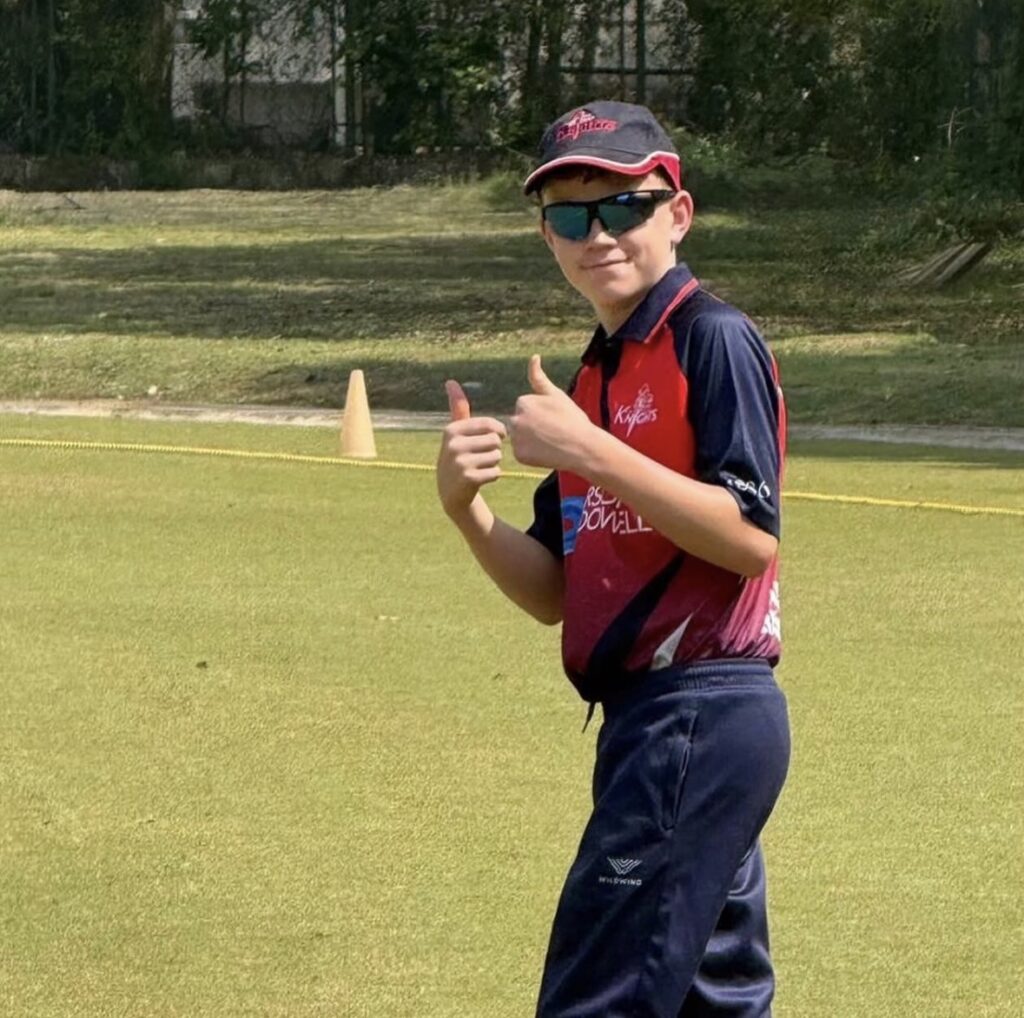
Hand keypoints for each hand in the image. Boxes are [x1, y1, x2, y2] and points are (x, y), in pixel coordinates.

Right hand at [436, 379, 506, 516]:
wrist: (450, 492)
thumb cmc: (458, 456)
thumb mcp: (455, 432)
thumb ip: (457, 407)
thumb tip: (450, 381)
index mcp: (452, 430)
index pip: (490, 425)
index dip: (498, 432)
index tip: (495, 438)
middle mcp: (453, 444)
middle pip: (495, 441)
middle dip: (494, 450)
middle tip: (480, 457)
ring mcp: (459, 462)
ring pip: (497, 456)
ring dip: (494, 463)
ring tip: (479, 467)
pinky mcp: (468, 479)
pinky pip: (496, 472)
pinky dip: (493, 476)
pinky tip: (480, 478)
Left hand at [509, 355, 595, 471]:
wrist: (582, 447)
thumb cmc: (572, 419)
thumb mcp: (556, 395)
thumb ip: (539, 378)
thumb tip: (533, 356)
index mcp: (523, 402)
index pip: (525, 407)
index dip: (540, 413)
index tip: (553, 418)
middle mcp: (515, 419)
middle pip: (520, 422)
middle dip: (532, 426)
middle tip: (552, 431)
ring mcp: (516, 439)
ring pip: (520, 438)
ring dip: (530, 440)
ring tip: (550, 442)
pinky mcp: (519, 455)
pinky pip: (522, 453)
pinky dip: (531, 455)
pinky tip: (546, 453)